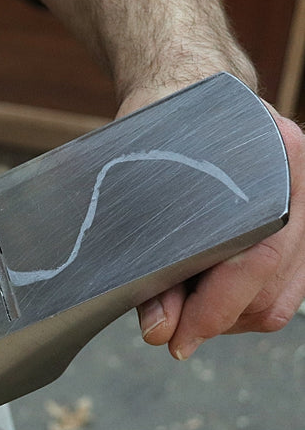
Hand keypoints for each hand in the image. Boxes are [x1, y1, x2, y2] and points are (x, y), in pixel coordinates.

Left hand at [137, 108, 304, 358]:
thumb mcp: (141, 179)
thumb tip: (160, 330)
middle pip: (273, 287)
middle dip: (217, 321)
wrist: (185, 88)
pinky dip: (246, 304)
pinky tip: (209, 297)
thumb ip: (150, 260)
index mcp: (273, 155)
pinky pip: (286, 287)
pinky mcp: (298, 223)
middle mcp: (301, 180)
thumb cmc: (159, 128)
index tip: (175, 340)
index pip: (258, 257)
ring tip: (185, 312)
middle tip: (170, 334)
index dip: (215, 309)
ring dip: (232, 318)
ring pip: (283, 295)